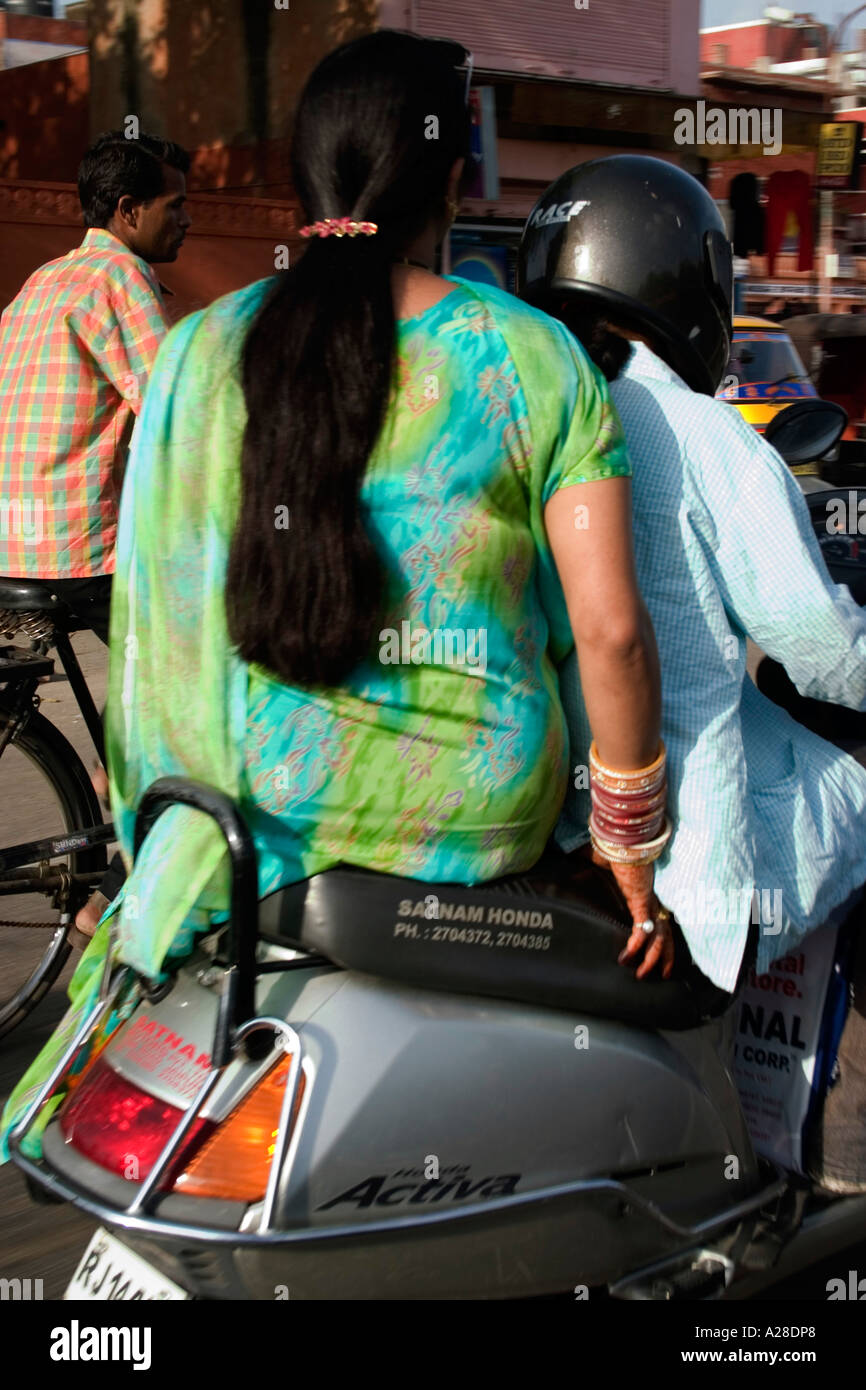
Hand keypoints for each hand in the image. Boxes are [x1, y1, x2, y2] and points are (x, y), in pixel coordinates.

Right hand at [590, 847, 674, 979]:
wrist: (619, 837)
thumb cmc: (610, 846)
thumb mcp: (597, 863)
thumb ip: (583, 867)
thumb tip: (562, 863)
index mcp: (644, 893)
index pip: (659, 920)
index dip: (661, 939)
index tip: (657, 954)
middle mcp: (651, 900)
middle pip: (667, 933)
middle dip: (666, 957)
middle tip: (662, 975)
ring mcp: (648, 901)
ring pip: (659, 937)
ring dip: (652, 959)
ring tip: (641, 974)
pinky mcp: (642, 901)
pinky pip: (642, 930)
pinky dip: (636, 946)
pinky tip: (626, 957)